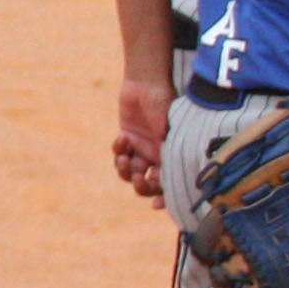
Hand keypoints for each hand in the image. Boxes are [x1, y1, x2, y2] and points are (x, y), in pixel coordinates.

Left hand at [112, 77, 170, 205]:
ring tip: (124, 157)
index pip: (169, 181)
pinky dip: (118, 151)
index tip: (156, 205)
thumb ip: (164, 141)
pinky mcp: (127, 139)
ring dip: (125, 170)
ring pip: (130, 172)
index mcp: (170, 154)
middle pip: (148, 183)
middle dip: (141, 185)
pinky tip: (121, 139)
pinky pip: (119, 155)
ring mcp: (141, 148)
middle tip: (137, 177)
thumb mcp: (166, 122)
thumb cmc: (162, 100)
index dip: (164, 196)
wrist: (145, 82)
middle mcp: (157, 155)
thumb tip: (163, 162)